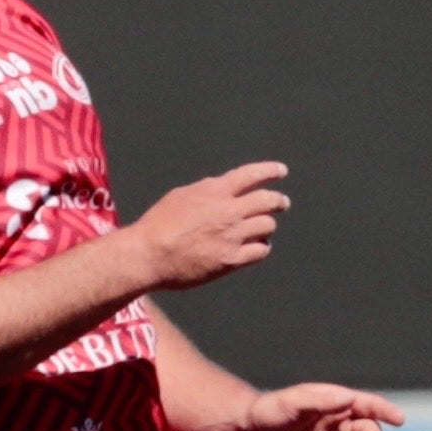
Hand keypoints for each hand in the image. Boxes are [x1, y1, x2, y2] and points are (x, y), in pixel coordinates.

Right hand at [127, 160, 290, 293]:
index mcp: (215, 191)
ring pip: (267, 225)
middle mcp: (228, 211)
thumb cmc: (158, 225)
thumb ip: (206, 190)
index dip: (270, 171)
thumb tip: (222, 187)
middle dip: (278, 201)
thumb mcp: (181, 196)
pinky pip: (260, 251)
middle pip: (267, 201)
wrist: (149, 254)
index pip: (251, 174)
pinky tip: (258, 247)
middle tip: (282, 203)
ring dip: (268, 225)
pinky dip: (262, 247)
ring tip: (264, 229)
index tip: (281, 171)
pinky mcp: (231, 259)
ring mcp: (232, 235)